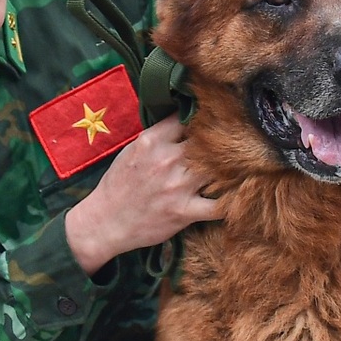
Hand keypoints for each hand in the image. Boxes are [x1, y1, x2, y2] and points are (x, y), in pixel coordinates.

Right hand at [65, 118, 220, 275]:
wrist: (105, 222)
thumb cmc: (118, 185)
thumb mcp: (132, 151)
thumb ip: (158, 136)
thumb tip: (183, 122)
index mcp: (151, 141)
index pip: (187, 119)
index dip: (201, 120)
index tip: (208, 124)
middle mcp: (167, 160)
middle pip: (208, 142)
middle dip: (220, 144)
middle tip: (229, 146)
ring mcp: (177, 186)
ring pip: (218, 169)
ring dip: (229, 170)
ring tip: (235, 170)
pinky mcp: (184, 212)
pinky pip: (217, 206)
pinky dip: (228, 202)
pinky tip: (232, 198)